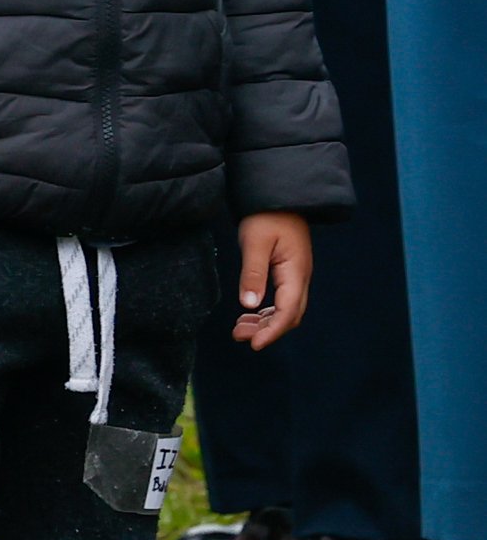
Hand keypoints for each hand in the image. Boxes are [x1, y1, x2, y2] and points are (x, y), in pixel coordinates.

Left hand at [232, 211, 311, 349]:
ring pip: (285, 308)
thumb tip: (248, 305)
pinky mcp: (289, 270)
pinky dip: (266, 310)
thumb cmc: (266, 215)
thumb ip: (253, 273)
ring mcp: (296, 274)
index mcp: (295, 272)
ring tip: (239, 329)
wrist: (279, 194)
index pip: (287, 311)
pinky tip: (249, 313)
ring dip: (265, 322)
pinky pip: (281, 298)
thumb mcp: (255, 242)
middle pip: (289, 314)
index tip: (254, 344)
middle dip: (267, 330)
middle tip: (240, 336)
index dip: (272, 330)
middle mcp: (300, 277)